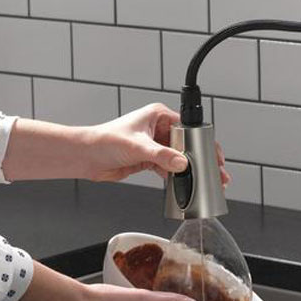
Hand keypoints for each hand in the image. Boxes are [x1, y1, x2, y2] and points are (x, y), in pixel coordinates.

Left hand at [85, 104, 230, 183]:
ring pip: (179, 158)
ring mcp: (154, 145)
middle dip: (200, 160)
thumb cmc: (104, 141)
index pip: (189, 129)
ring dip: (189, 170)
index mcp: (158, 116)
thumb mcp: (138, 146)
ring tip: (203, 182)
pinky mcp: (149, 159)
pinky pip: (168, 168)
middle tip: (215, 173)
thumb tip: (182, 164)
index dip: (203, 143)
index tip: (213, 157)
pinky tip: (184, 185)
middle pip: (187, 145)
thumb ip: (162, 156)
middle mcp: (158, 129)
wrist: (85, 157)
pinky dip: (176, 177)